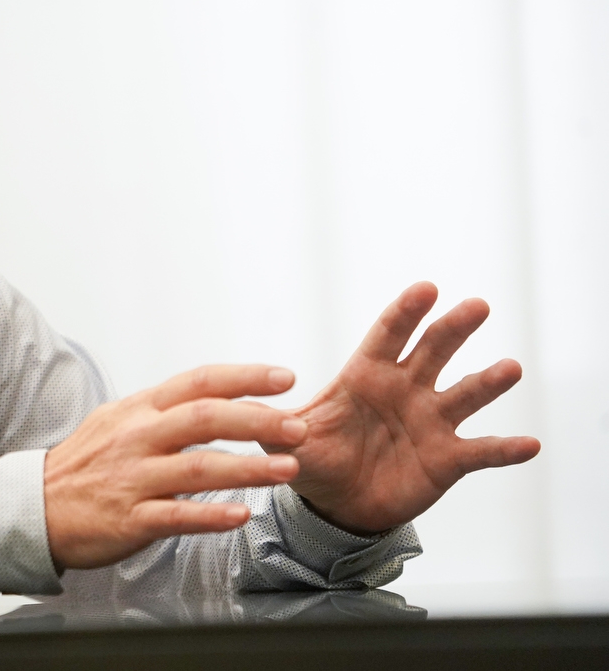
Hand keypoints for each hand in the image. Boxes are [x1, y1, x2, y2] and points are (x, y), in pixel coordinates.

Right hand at [44, 365, 309, 569]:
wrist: (33, 506)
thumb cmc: (84, 464)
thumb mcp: (118, 420)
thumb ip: (164, 409)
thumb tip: (214, 394)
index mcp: (140, 409)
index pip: (199, 382)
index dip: (245, 377)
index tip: (284, 377)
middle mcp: (139, 438)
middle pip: (205, 419)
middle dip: (258, 421)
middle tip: (299, 428)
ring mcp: (134, 478)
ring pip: (200, 468)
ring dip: (249, 468)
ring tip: (288, 470)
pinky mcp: (130, 518)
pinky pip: (177, 516)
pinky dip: (211, 515)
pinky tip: (241, 515)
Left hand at [280, 282, 540, 534]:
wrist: (338, 504)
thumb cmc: (315, 458)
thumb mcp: (291, 442)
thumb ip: (279, 427)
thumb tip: (262, 417)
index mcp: (366, 375)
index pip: (388, 335)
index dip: (405, 312)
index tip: (426, 288)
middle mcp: (405, 389)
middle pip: (433, 350)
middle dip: (453, 327)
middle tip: (476, 306)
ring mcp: (431, 421)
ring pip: (465, 393)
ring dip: (488, 381)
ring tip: (510, 367)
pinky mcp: (448, 458)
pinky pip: (482, 450)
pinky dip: (505, 449)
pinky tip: (530, 444)